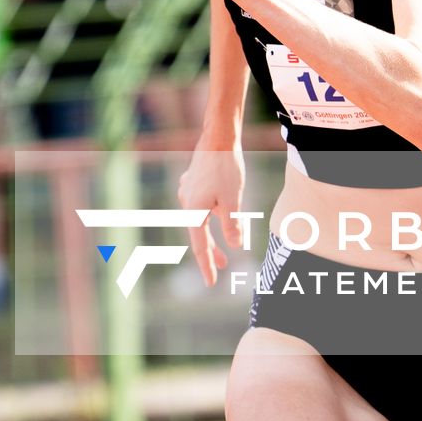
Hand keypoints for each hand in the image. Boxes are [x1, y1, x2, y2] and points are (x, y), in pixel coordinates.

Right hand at [177, 147, 247, 288]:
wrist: (217, 138)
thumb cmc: (226, 169)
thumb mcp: (233, 200)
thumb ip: (232, 225)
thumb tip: (235, 247)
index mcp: (194, 211)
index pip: (200, 246)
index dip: (207, 265)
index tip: (210, 282)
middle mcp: (186, 203)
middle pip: (199, 234)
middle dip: (211, 251)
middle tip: (221, 269)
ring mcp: (188, 192)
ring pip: (201, 219)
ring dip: (213, 233)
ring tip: (227, 246)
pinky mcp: (193, 182)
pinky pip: (201, 205)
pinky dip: (211, 215)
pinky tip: (220, 211)